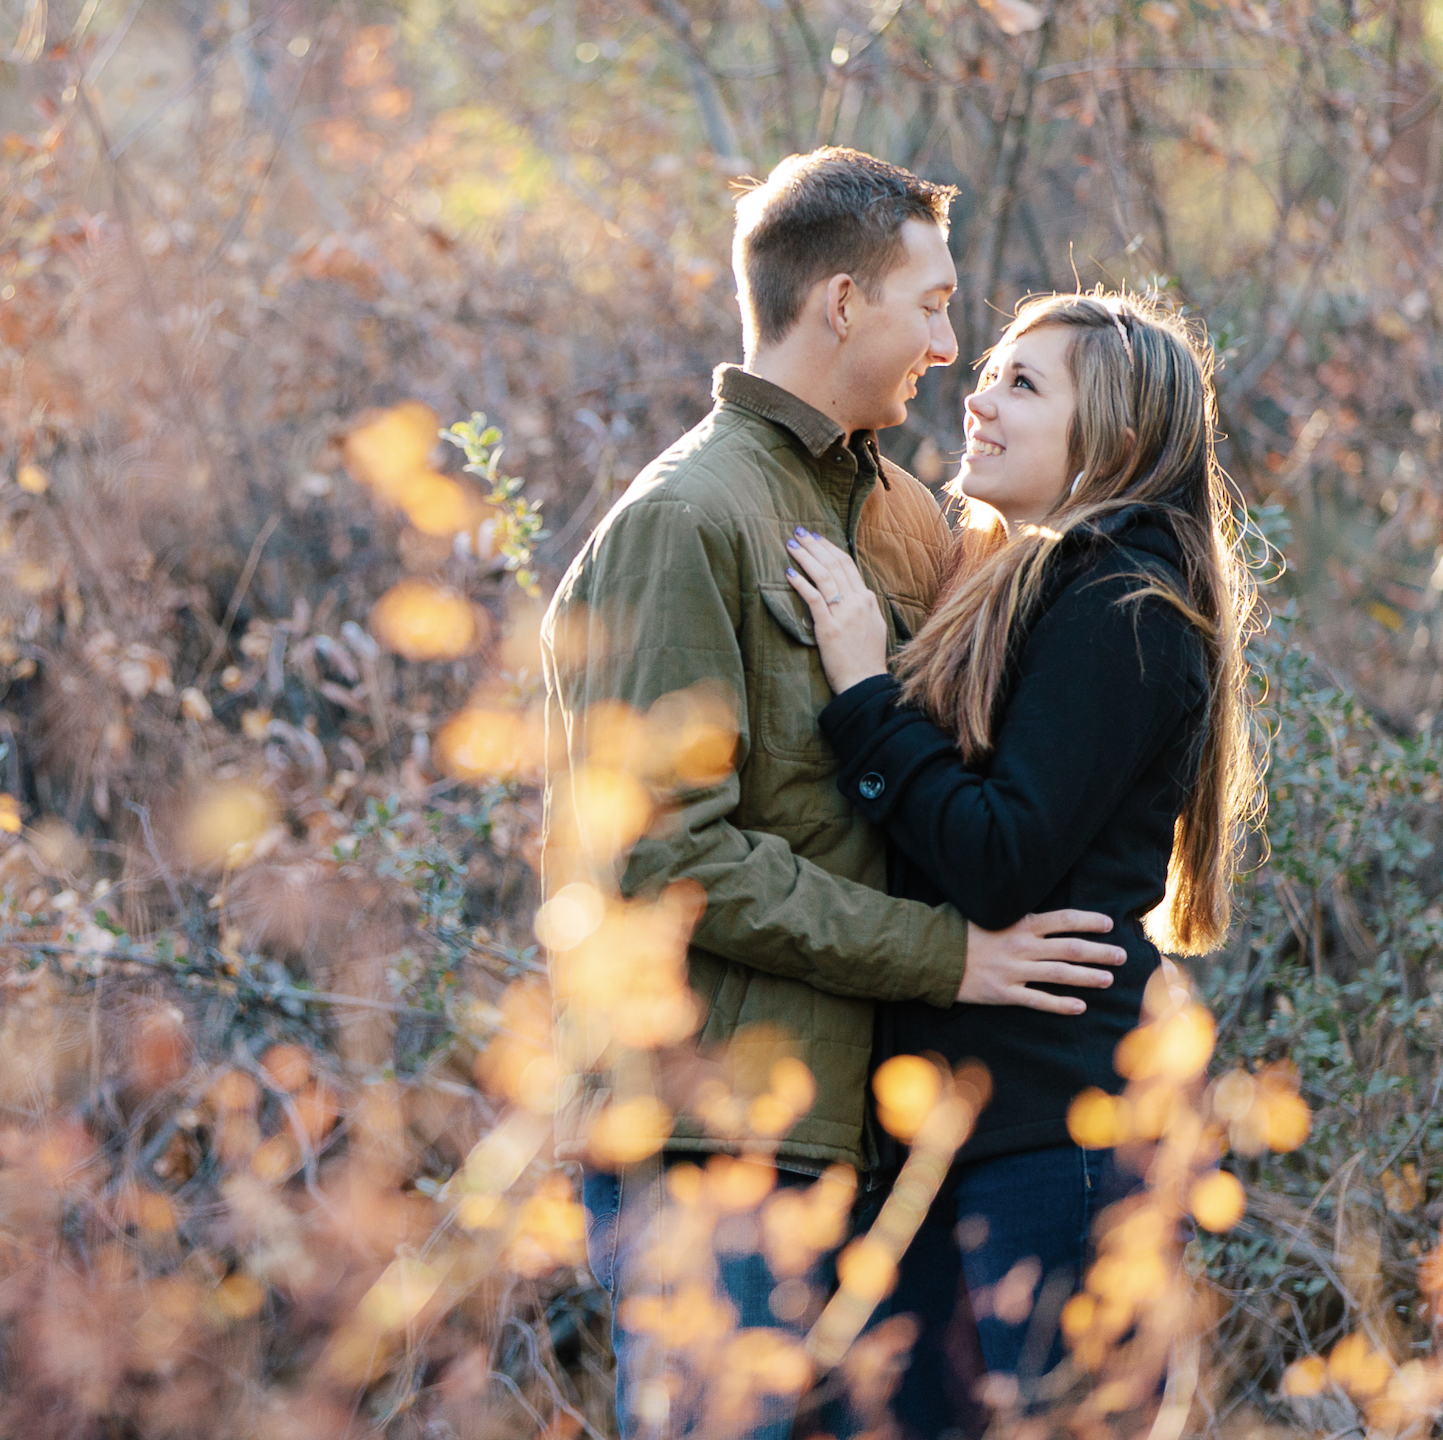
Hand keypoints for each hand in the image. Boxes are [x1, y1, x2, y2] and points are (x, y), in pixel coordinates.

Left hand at [784, 528, 888, 693]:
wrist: (865, 683)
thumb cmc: (866, 659)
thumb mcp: (873, 626)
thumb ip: (862, 608)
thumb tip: (853, 594)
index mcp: (866, 599)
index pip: (847, 564)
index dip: (829, 548)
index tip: (816, 538)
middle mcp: (857, 602)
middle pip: (834, 564)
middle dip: (815, 545)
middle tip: (798, 532)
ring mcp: (844, 614)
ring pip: (823, 576)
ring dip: (805, 557)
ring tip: (791, 545)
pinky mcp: (829, 628)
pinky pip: (814, 598)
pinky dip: (801, 583)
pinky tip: (789, 573)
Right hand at [960, 910, 1125, 1014]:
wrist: (932, 954)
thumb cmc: (959, 930)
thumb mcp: (987, 912)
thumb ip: (1012, 913)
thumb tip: (1033, 908)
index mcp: (1019, 923)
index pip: (1063, 920)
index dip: (1089, 921)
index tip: (1108, 924)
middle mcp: (1021, 946)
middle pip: (1070, 948)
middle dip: (1100, 952)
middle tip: (1122, 955)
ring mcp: (1014, 971)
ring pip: (1061, 975)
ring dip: (1088, 977)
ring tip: (1109, 979)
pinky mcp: (1004, 993)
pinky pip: (1039, 1000)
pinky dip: (1061, 1004)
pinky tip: (1080, 1006)